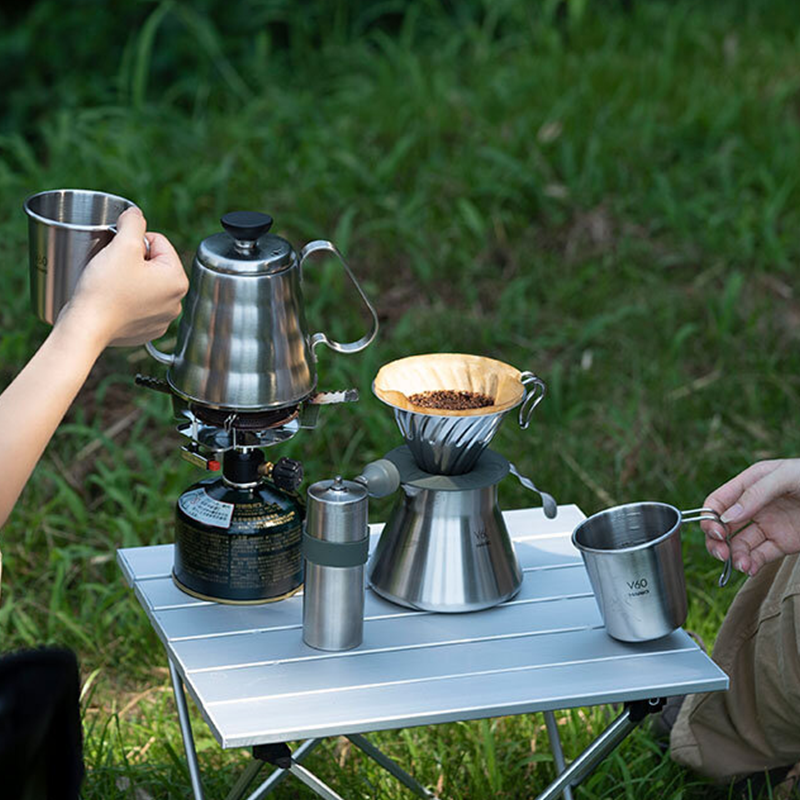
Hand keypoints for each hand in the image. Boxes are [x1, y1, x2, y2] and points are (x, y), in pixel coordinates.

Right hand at [56, 207, 188, 347]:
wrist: (86, 327)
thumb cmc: (105, 288)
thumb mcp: (122, 245)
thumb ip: (133, 222)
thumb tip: (136, 213)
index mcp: (178, 280)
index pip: (159, 242)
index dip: (134, 240)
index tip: (118, 252)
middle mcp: (177, 302)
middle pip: (154, 263)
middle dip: (134, 259)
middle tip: (113, 267)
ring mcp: (163, 319)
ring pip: (147, 283)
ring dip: (131, 278)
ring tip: (112, 283)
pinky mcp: (147, 330)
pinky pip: (140, 304)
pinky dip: (128, 298)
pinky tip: (114, 299)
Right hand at [702, 459, 799, 576]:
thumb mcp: (785, 476)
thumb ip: (755, 494)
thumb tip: (727, 517)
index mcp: (749, 484)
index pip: (718, 501)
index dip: (710, 517)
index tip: (716, 532)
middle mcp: (754, 506)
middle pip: (723, 526)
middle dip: (717, 541)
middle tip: (722, 554)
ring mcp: (768, 525)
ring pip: (740, 544)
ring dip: (734, 556)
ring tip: (741, 565)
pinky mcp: (782, 543)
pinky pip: (760, 556)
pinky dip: (751, 564)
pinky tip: (750, 568)